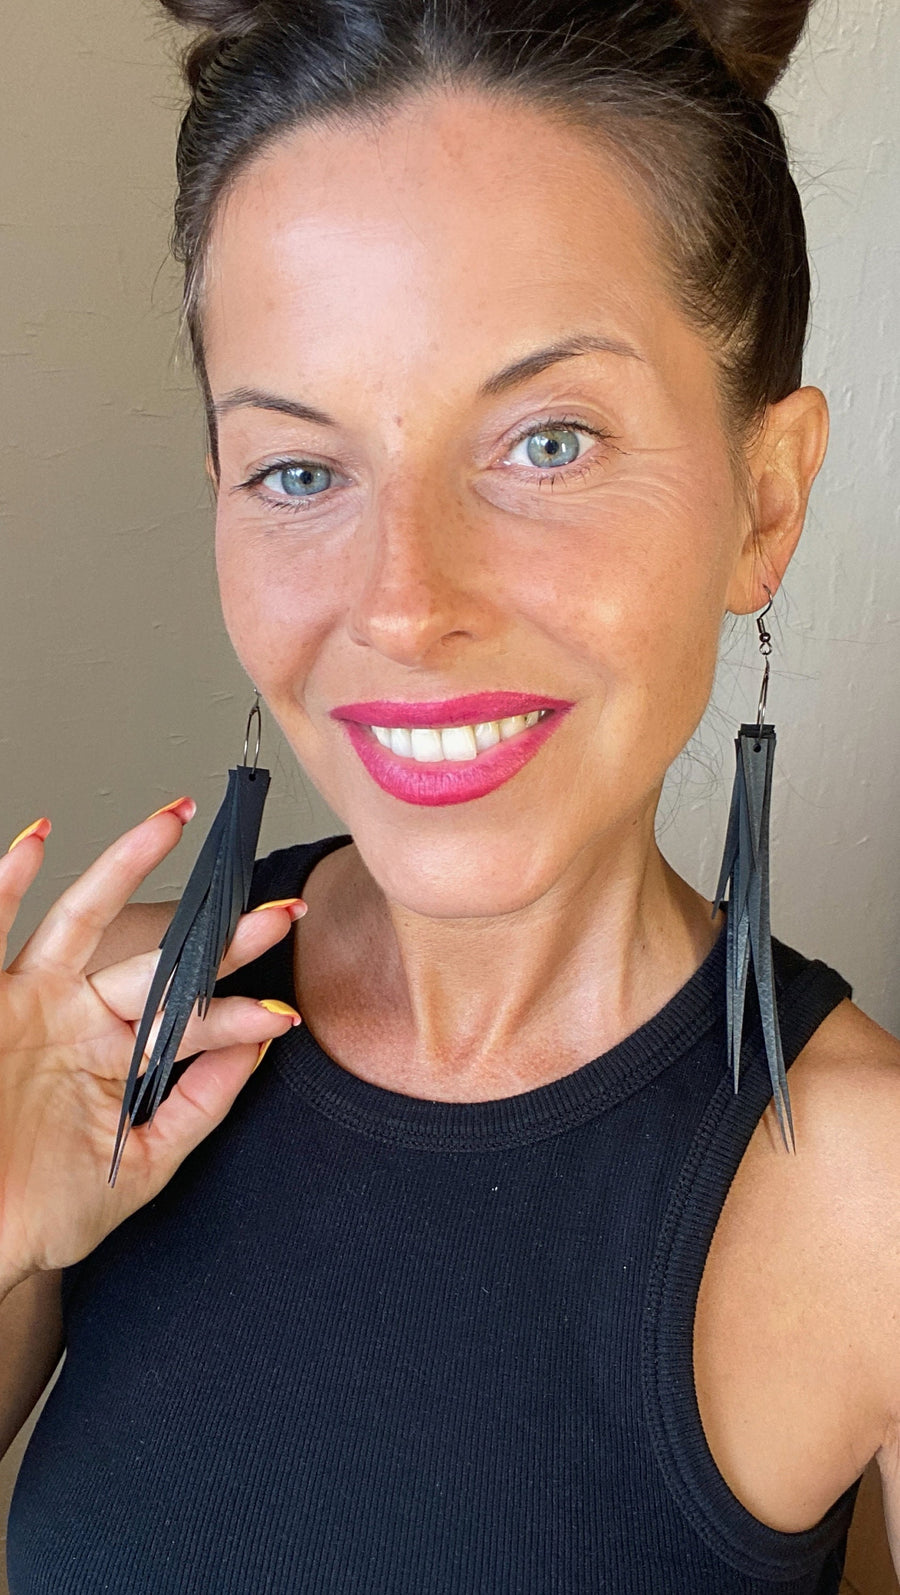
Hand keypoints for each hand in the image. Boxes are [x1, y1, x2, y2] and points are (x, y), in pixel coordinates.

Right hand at [0, 804, 302, 1291]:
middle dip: (218, 940)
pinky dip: (9, 882)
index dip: (236, 1014)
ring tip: (174, 820)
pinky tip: (39, 839)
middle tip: (277, 911)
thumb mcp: (140, 1165)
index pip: (188, 1021)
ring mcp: (29, 999)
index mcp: (118, 1056)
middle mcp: (79, 1017)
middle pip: (156, 963)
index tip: (285, 1012)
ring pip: (82, 919)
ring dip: (125, 865)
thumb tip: (259, 1054)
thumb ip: (198, 1108)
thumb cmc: (40, 1210)